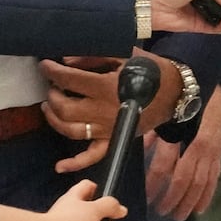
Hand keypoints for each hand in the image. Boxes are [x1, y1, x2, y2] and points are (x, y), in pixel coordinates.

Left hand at [39, 51, 184, 172]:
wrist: (175, 91)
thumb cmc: (150, 70)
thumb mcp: (124, 54)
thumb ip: (93, 56)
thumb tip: (64, 60)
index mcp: (106, 87)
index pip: (70, 80)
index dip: (53, 72)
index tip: (44, 65)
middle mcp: (104, 111)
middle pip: (66, 108)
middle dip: (52, 96)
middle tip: (51, 86)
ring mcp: (108, 129)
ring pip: (72, 130)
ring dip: (55, 120)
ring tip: (49, 108)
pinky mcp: (115, 140)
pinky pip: (93, 156)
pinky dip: (75, 163)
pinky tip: (60, 165)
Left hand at [146, 85, 220, 219]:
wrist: (205, 79)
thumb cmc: (180, 92)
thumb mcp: (162, 106)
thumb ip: (151, 127)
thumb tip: (136, 145)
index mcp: (183, 129)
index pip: (168, 160)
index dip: (157, 180)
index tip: (148, 195)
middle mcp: (202, 142)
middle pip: (188, 176)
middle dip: (175, 196)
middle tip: (163, 212)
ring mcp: (215, 148)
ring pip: (203, 180)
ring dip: (191, 200)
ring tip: (179, 215)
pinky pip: (215, 176)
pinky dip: (208, 193)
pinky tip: (201, 208)